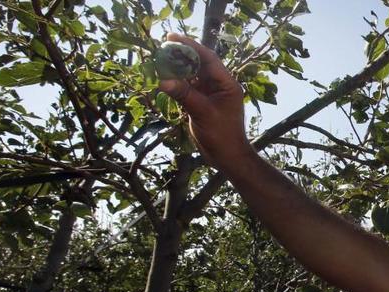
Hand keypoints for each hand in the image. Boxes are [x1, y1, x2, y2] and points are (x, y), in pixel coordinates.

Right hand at [157, 33, 250, 166]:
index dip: (191, 46)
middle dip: (182, 55)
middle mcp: (219, 85)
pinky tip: (164, 78)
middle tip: (162, 46)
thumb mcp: (203, 113)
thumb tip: (163, 80)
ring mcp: (211, 93)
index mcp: (227, 83)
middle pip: (199, 64)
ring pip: (192, 75)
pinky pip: (188, 87)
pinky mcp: (202, 102)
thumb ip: (184, 95)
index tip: (172, 38)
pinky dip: (177, 83)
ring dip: (178, 68)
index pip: (208, 58)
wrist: (228, 157)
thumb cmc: (222, 136)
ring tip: (159, 60)